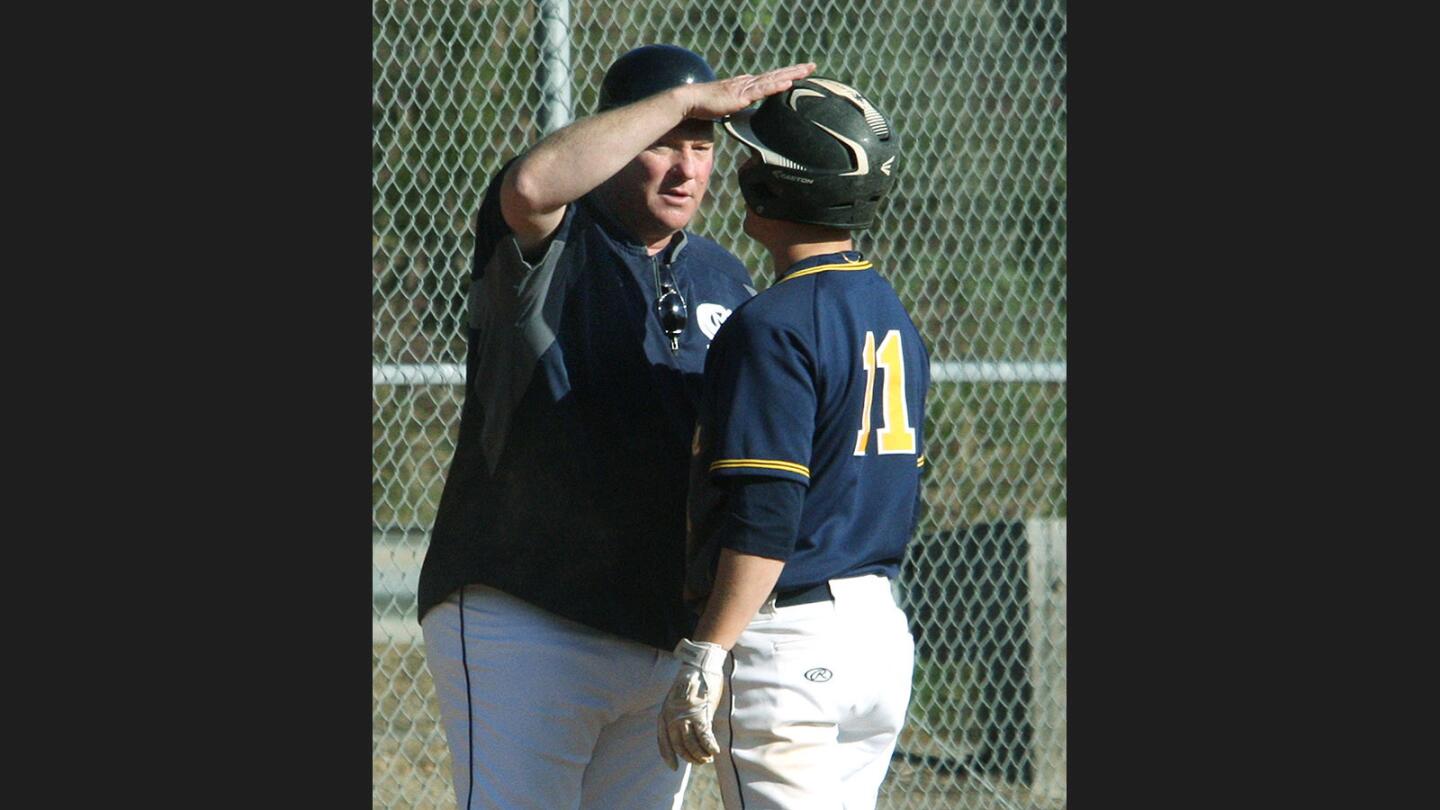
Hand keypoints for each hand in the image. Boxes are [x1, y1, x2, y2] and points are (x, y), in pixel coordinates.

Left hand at [657, 638, 727, 768]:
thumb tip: (687, 733)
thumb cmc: (691, 682)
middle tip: (700, 761)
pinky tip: (714, 751)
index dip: (669, 756)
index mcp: (664, 714)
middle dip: (690, 757)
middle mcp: (672, 718)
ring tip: (708, 757)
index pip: (664, 742)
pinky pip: (704, 737)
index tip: (674, 767)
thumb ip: (678, 716)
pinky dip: (709, 747)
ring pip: (692, 745)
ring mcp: (685, 717)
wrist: (699, 666)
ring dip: (700, 755)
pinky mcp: (700, 715)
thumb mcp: (677, 700)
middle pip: (679, 746)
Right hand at [678, 62, 816, 120]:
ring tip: (807, 71)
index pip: (770, 79)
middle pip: (776, 75)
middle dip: (796, 71)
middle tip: (813, 66)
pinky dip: (776, 86)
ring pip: (773, 79)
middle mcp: (748, 83)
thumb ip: (739, 107)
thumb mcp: (728, 106)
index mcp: (746, 85)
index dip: (786, 75)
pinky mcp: (740, 96)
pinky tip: (788, 83)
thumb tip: (747, 113)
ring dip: (791, 75)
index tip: (802, 73)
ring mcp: (745, 88)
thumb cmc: (706, 106)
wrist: (691, 101)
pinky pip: (762, 90)